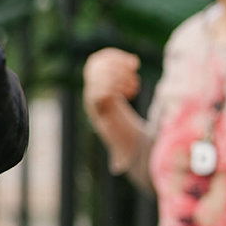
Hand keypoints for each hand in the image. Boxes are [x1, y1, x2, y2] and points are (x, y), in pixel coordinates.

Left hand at [82, 48, 143, 164]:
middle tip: (135, 84)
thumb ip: (118, 151)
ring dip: (120, 65)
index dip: (115, 90)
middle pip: (100, 75)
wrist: (108, 112)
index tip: (133, 92)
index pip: (98, 92)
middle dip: (120, 77)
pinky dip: (118, 57)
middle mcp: (90, 90)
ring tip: (134, 72)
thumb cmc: (117, 127)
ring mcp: (93, 79)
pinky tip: (134, 62)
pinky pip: (103, 57)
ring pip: (100, 64)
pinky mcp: (99, 68)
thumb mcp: (119, 138)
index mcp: (95, 107)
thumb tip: (118, 168)